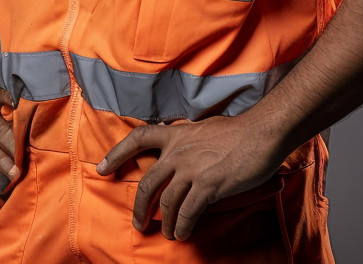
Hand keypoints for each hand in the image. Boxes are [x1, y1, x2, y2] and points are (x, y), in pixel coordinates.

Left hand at [96, 114, 283, 240]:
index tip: (102, 168)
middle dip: (140, 208)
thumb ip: (188, 140)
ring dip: (167, 223)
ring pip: (167, 202)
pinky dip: (183, 226)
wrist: (260, 133)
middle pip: (148, 183)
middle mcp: (178, 151)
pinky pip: (187, 212)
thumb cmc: (238, 132)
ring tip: (169, 234)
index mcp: (176, 134)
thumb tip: (181, 150)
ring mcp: (191, 168)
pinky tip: (184, 233)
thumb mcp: (204, 128)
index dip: (117, 153)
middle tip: (139, 223)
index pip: (139, 138)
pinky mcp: (207, 185)